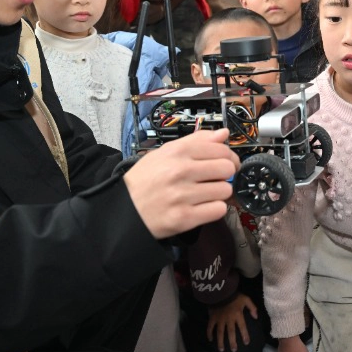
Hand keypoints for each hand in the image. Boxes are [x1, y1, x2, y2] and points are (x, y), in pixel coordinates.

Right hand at [124, 128, 239, 238]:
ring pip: (225, 190)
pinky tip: (203, 207)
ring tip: (205, 194)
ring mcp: (182, 195)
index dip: (228, 156)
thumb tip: (223, 134)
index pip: (221, 149)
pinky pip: (218, 210)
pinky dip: (214, 209)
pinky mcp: (184, 217)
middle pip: (227, 168)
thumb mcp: (164, 153)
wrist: (123, 210)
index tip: (226, 162)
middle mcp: (180, 171)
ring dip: (219, 193)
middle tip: (216, 179)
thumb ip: (196, 141)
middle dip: (225, 174)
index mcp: (177, 152)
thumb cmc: (144, 181)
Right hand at [207, 292, 256, 351]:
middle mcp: (228, 319)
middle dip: (232, 342)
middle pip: (230, 332)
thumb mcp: (246, 299)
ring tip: (222, 350)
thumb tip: (256, 317)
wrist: (220, 290)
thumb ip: (252, 307)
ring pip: (220, 333)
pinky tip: (210, 340)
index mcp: (237, 315)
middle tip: (234, 350)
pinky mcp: (212, 318)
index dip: (245, 335)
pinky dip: (209, 333)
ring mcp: (219, 319)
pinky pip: (210, 327)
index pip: (242, 327)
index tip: (246, 343)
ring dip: (220, 341)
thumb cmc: (234, 295)